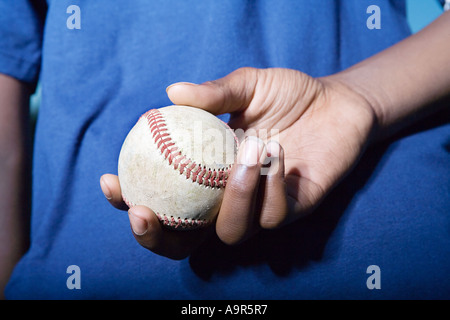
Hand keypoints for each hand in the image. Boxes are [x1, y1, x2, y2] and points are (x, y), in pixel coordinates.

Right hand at [101, 67, 376, 258]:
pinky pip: (271, 217)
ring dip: (233, 196)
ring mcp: (258, 210)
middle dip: (157, 237)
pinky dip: (268, 187)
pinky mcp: (291, 212)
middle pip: (184, 241)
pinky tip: (277, 153)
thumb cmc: (289, 94)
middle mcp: (227, 198)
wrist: (336, 102)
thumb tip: (170, 92)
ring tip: (249, 148)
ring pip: (231, 233)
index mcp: (206, 173)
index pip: (162, 198)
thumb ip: (213, 93)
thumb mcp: (247, 85)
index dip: (130, 199)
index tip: (112, 181)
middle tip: (144, 211)